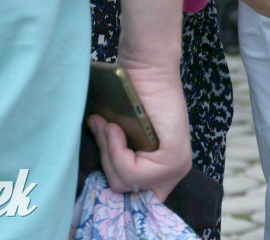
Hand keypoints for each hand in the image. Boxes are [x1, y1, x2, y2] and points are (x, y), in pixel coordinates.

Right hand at [87, 61, 191, 200]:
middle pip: (123, 190)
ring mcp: (176, 168)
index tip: (101, 158)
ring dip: (110, 151)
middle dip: (107, 160)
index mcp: (162, 172)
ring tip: (112, 126)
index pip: (134, 201)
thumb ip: (114, 157)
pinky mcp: (174, 159)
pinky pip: (132, 171)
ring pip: (125, 182)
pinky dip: (117, 149)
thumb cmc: (131, 98)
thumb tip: (94, 175)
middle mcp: (173, 174)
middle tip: (106, 129)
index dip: (113, 182)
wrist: (149, 69)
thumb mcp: (122, 136)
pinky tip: (118, 128)